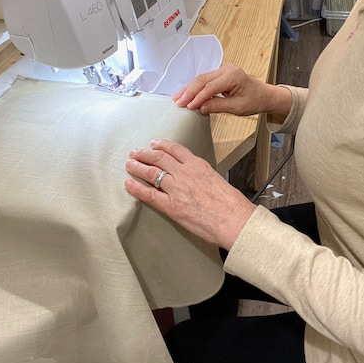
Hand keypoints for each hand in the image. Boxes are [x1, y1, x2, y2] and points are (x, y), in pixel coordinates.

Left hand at [124, 138, 255, 249]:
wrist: (233, 219)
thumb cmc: (230, 203)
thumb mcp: (217, 178)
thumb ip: (202, 174)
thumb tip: (195, 177)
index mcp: (198, 165)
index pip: (175, 149)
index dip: (162, 145)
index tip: (154, 143)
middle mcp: (185, 173)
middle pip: (159, 158)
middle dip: (144, 153)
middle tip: (135, 152)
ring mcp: (176, 188)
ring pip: (151, 173)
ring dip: (138, 167)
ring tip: (129, 164)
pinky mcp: (171, 206)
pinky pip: (149, 194)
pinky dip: (136, 188)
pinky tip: (129, 184)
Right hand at [172, 63, 291, 117]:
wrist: (264, 95)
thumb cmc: (255, 100)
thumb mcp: (237, 107)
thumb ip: (218, 106)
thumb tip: (201, 108)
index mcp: (233, 75)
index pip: (211, 87)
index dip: (198, 97)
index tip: (188, 106)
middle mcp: (227, 69)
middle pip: (203, 80)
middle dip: (189, 91)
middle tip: (178, 102)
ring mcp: (223, 70)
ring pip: (201, 79)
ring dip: (189, 89)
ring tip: (177, 98)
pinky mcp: (220, 74)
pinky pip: (204, 80)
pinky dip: (195, 88)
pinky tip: (186, 94)